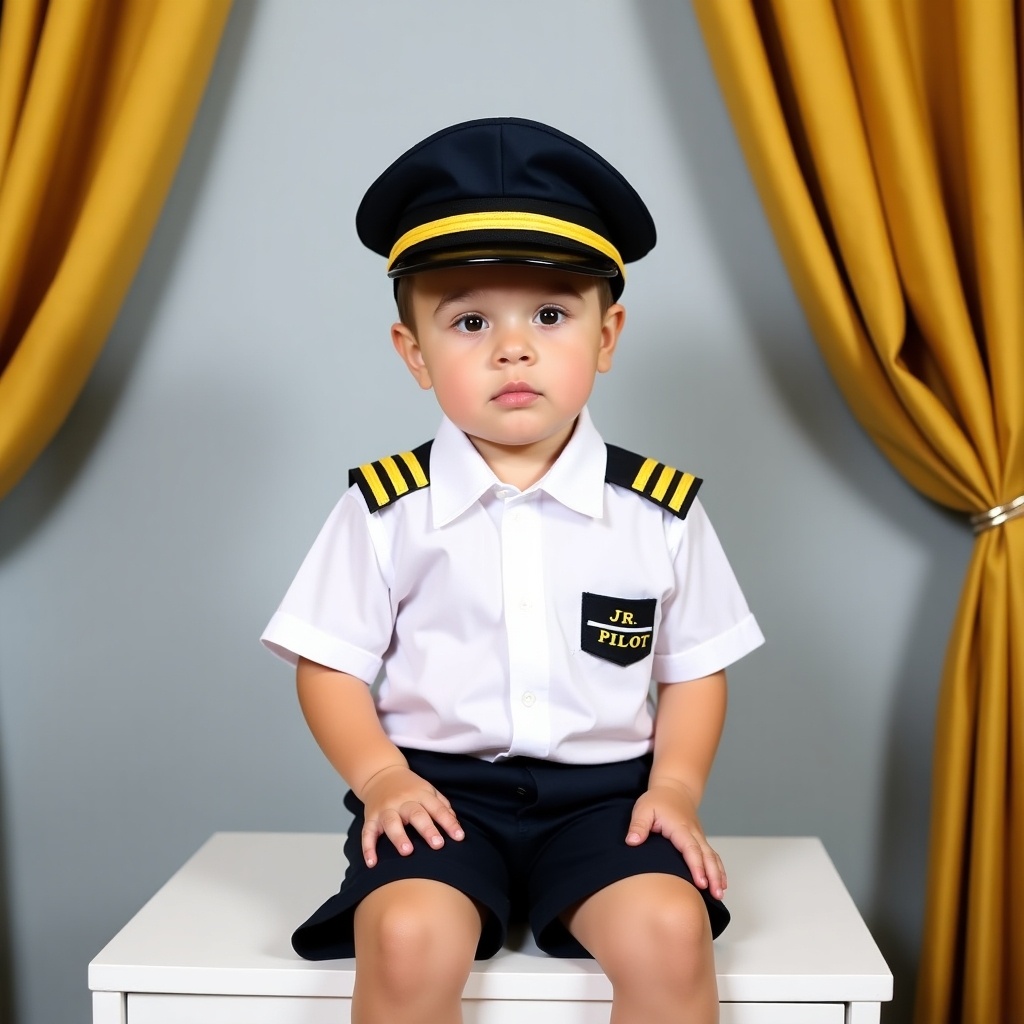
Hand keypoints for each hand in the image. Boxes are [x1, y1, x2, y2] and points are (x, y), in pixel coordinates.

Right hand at [357, 764, 464, 866]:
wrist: (381, 774)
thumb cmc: (410, 788)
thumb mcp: (428, 791)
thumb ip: (442, 806)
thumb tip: (456, 825)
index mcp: (421, 794)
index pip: (437, 808)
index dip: (449, 823)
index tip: (459, 837)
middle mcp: (403, 801)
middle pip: (416, 814)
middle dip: (427, 829)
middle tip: (438, 844)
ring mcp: (385, 809)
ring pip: (391, 822)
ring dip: (399, 836)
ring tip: (407, 852)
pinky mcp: (371, 818)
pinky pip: (367, 832)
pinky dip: (368, 848)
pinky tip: (372, 863)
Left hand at [625, 781, 726, 899]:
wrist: (674, 789)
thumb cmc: (658, 800)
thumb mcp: (643, 809)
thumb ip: (638, 825)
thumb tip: (632, 841)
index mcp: (680, 827)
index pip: (690, 848)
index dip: (696, 866)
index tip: (700, 883)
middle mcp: (693, 833)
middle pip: (707, 855)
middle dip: (713, 875)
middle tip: (716, 894)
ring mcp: (699, 836)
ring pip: (712, 856)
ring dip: (718, 874)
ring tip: (720, 893)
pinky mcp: (700, 840)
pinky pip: (712, 855)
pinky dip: (719, 869)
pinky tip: (721, 883)